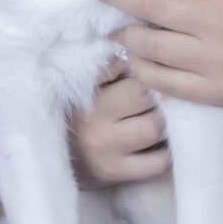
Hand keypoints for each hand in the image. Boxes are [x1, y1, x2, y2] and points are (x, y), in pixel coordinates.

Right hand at [67, 61, 170, 186]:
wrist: (55, 162)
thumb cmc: (77, 117)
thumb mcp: (85, 88)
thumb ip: (109, 68)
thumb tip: (140, 50)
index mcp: (83, 94)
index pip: (124, 67)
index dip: (142, 67)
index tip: (146, 71)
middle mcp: (92, 123)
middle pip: (141, 96)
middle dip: (154, 94)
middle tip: (155, 98)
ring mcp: (106, 151)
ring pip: (153, 128)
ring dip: (163, 123)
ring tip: (158, 120)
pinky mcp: (117, 173)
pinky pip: (158, 162)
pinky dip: (167, 152)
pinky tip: (161, 144)